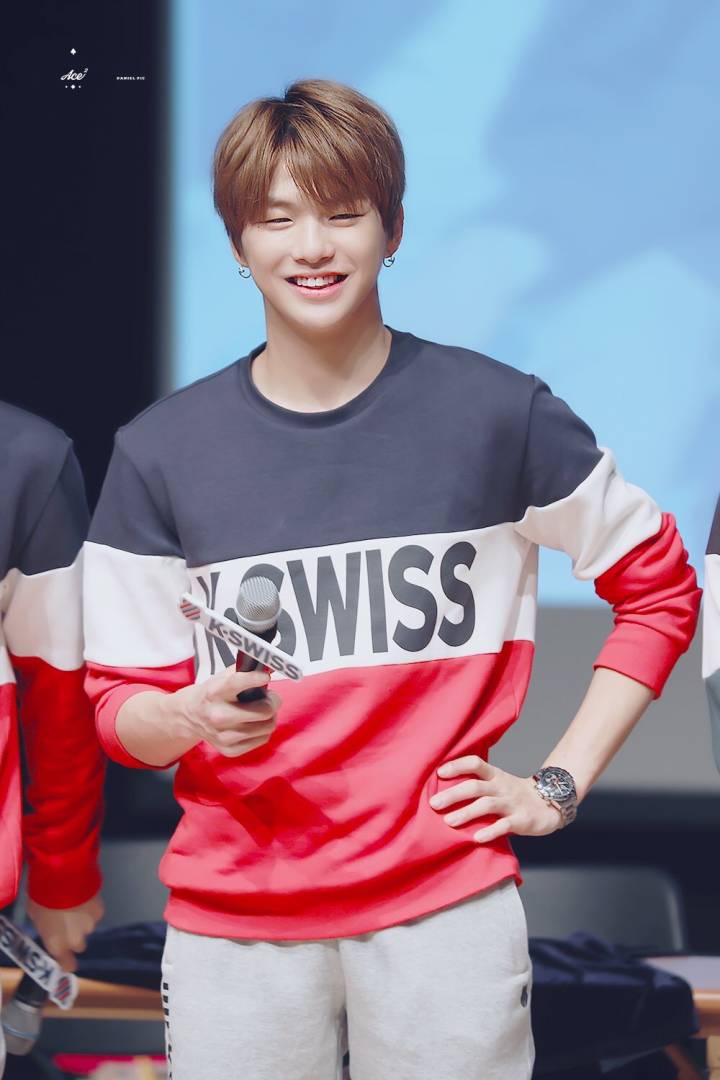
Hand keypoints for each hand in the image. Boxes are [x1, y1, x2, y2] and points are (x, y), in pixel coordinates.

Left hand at [26, 892, 103, 972]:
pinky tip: (82, 896)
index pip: (67, 965)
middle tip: (66, 921)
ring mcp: (89, 925)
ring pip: (87, 927)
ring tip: (74, 904)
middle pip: (78, 945)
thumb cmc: (42, 895)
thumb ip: (44, 925)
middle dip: (74, 936)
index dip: (67, 961)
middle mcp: (74, 939)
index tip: (66, 958)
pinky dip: (89, 907)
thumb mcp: (35, 914)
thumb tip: (48, 924)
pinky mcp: (99, 911)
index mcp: (56, 943)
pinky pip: (94, 913)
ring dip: (82, 920)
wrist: (62, 875)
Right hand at [172, 667, 281, 757]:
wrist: (189, 717)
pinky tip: (254, 723)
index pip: (237, 683)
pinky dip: (263, 730)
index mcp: (214, 693)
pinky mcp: (230, 750)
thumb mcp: (222, 677)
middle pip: (264, 710)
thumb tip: (270, 664)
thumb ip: (245, 669)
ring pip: (268, 726)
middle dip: (273, 701)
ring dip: (270, 716)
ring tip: (261, 710)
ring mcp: (224, 736)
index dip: (255, 678)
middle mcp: (218, 716)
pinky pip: (264, 738)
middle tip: (270, 697)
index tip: (265, 676)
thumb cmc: (211, 695)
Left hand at [429, 754, 562, 842]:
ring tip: (448, 821)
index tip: (439, 773)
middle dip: (453, 794)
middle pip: (475, 786)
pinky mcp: (522, 820)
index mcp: (496, 775)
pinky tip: (476, 838)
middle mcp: (502, 787)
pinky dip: (490, 831)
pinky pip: (504, 825)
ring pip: (487, 805)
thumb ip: (479, 784)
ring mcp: (512, 803)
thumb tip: (445, 790)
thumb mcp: (499, 782)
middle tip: (434, 804)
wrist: (551, 803)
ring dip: (466, 813)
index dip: (457, 766)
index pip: (475, 763)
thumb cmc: (515, 794)